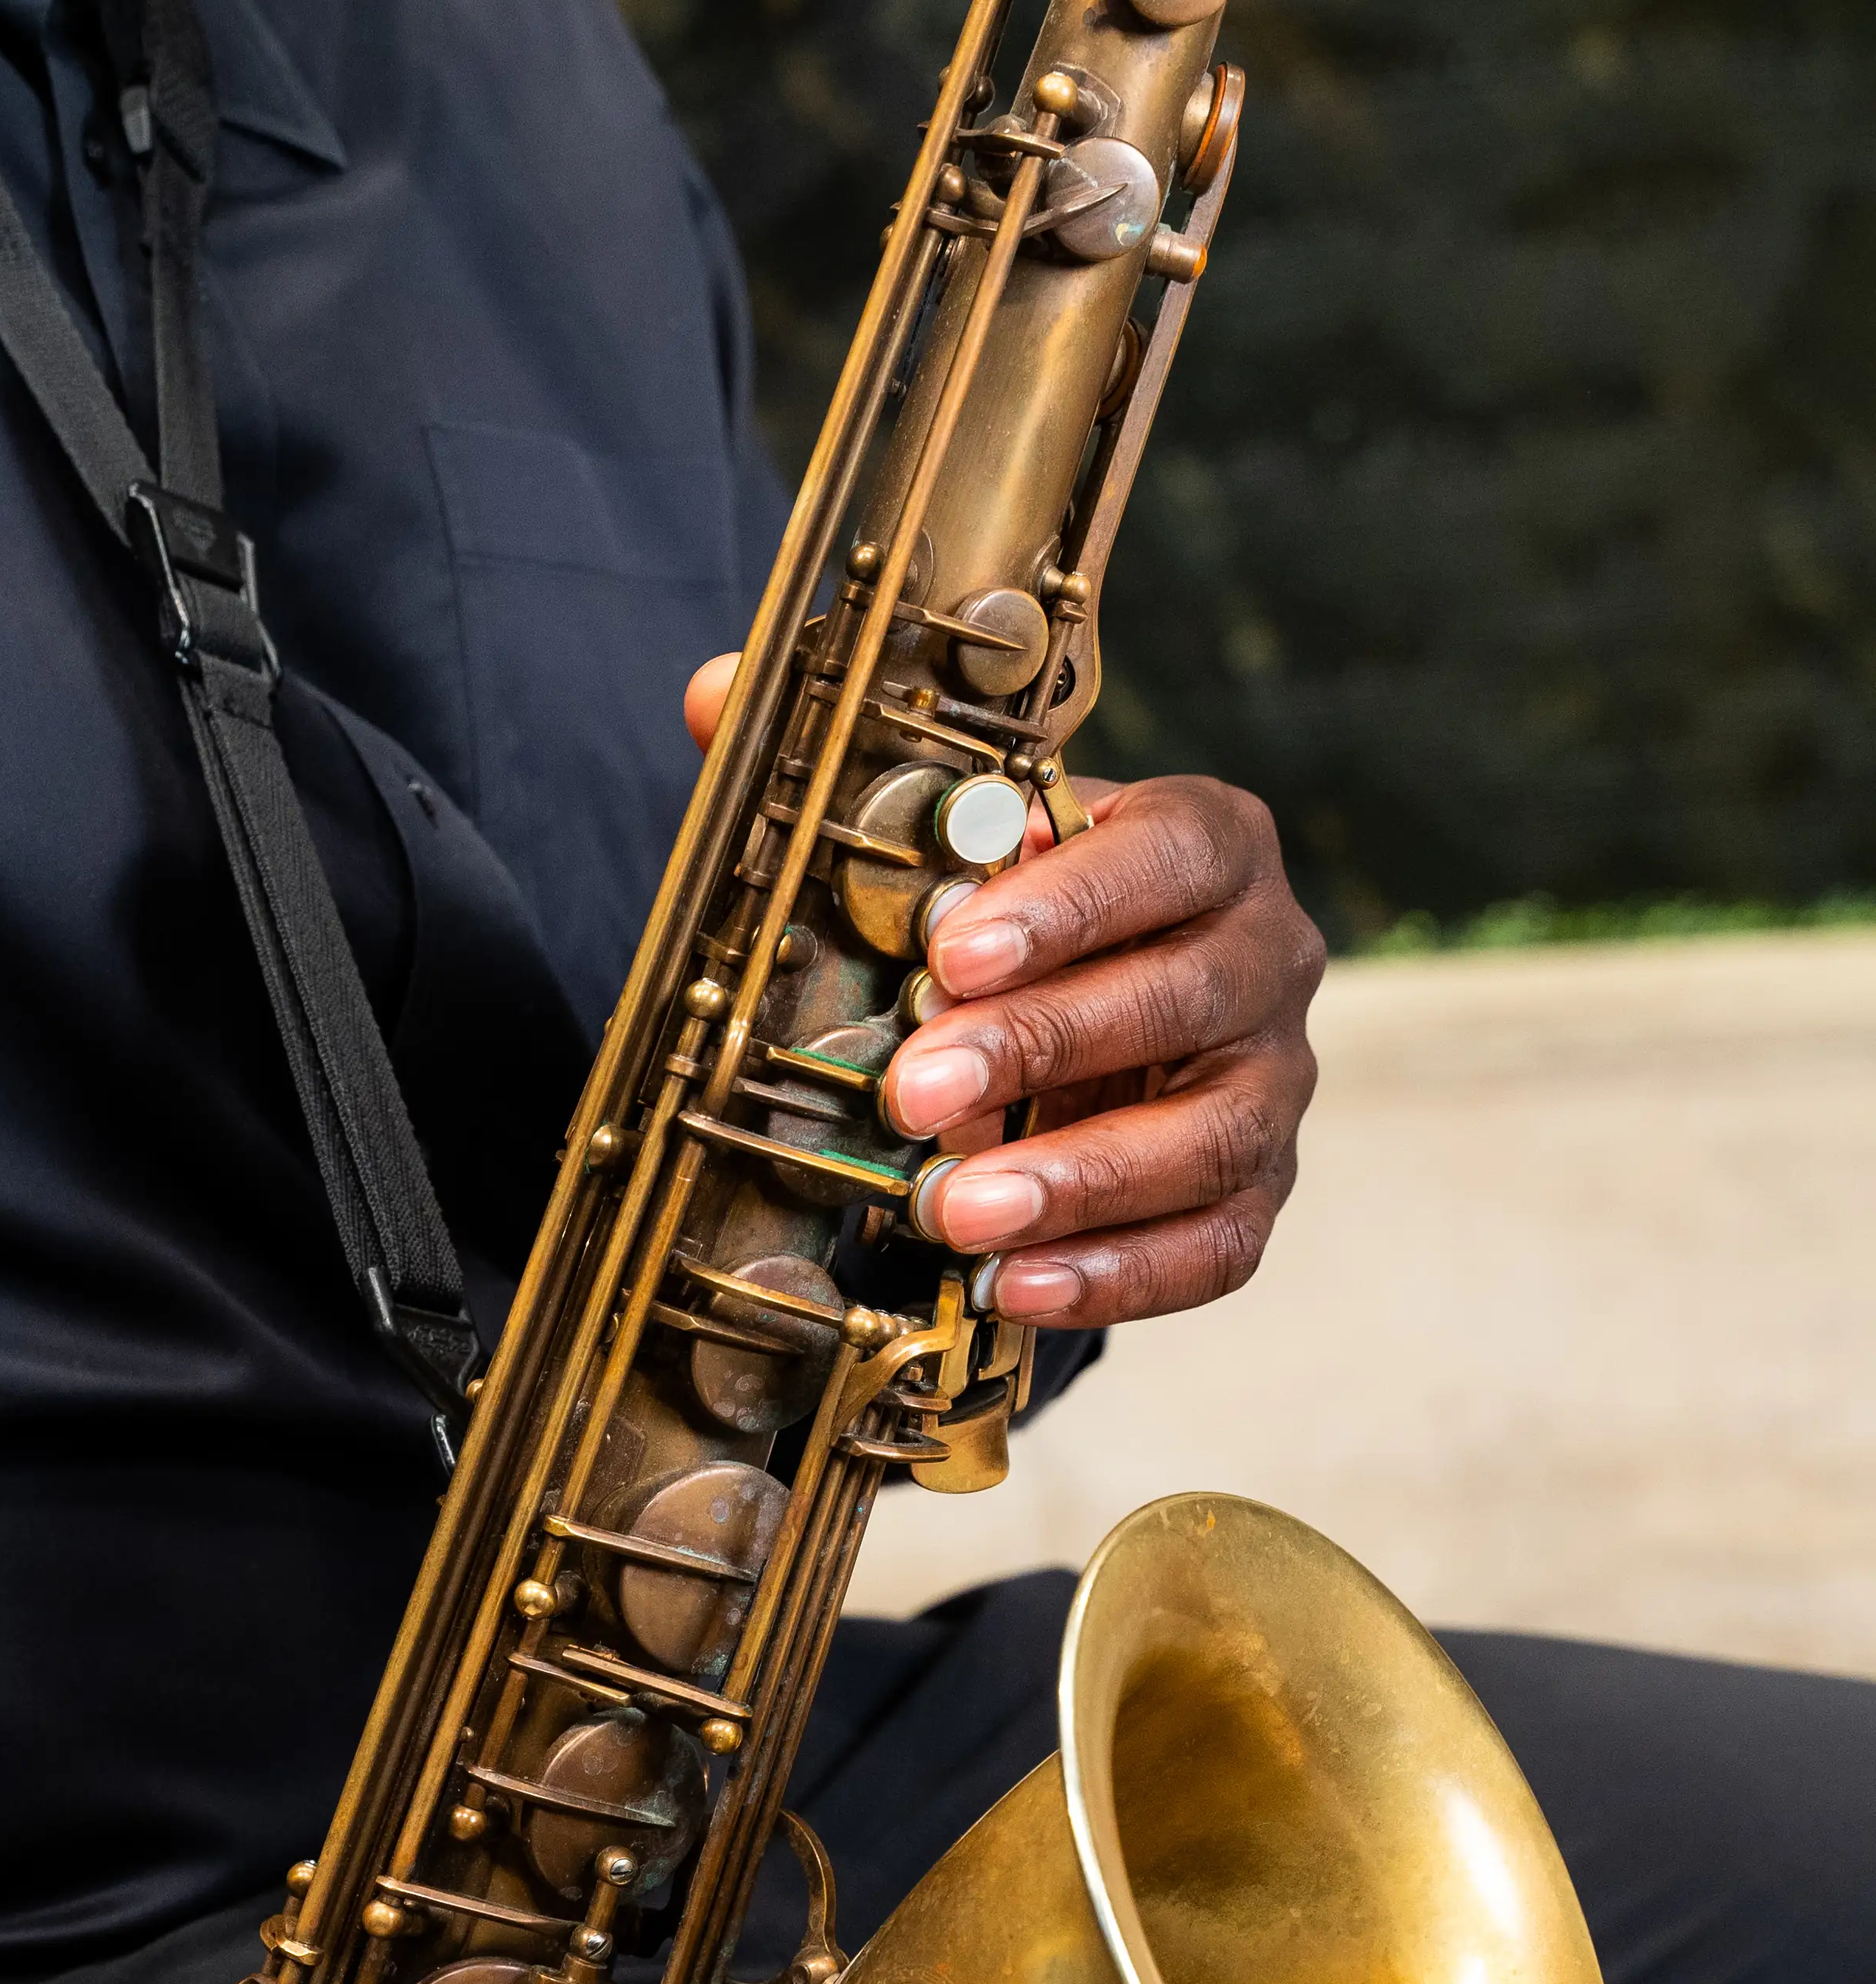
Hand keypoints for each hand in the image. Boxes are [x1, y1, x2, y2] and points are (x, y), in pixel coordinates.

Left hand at [683, 661, 1322, 1323]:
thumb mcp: (945, 854)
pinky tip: (1014, 1287)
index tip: (952, 951)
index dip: (1069, 902)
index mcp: (1203, 843)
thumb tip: (712, 696)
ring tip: (952, 1212)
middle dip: (1040, 1047)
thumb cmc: (1012, 927)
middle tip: (910, 1091)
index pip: (1168, 855)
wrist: (1073, 1029)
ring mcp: (1271, 1081)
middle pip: (1181, 996)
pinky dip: (1118, 1273)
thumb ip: (848, 782)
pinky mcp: (1258, 1188)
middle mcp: (1264, 955)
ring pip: (1210, 1135)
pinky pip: (1217, 1245)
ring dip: (1078, 1181)